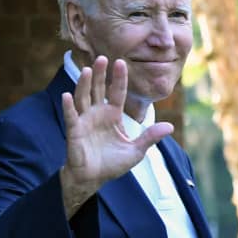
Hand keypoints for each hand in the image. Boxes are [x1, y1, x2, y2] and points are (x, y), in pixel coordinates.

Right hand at [59, 56, 172, 217]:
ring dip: (85, 84)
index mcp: (113, 115)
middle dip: (101, 74)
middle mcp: (97, 114)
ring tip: (88, 70)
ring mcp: (84, 121)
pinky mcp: (74, 132)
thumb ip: (150, 137)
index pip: (117, 92)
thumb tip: (170, 126)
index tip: (121, 61)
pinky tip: (67, 95)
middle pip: (98, 89)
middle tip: (103, 57)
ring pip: (83, 98)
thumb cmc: (112, 164)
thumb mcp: (136, 151)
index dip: (119, 78)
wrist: (93, 179)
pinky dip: (68, 106)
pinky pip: (71, 117)